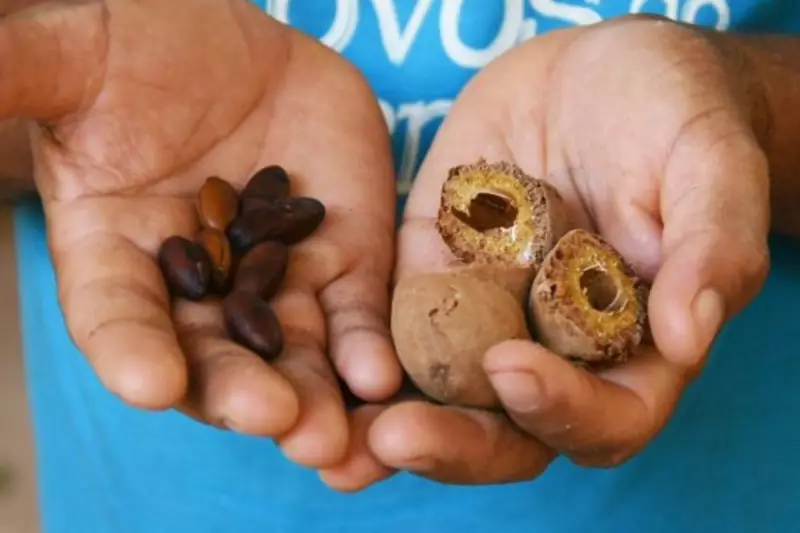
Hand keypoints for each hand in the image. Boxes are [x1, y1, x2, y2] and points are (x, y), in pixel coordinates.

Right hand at [4, 0, 400, 467]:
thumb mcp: (78, 60)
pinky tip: (380, 377)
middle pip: (212, 356)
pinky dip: (366, 349)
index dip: (130, 352)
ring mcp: (275, 282)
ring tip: (329, 436)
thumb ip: (21, 78)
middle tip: (270, 418)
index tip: (149, 383)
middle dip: (238, 391)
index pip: (116, 316)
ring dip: (312, 399)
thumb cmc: (143, 53)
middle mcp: (197, 289)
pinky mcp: (339, 265)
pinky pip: (355, 317)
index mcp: (118, 255)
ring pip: (291, 356)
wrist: (240, 55)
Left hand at [321, 15, 769, 487]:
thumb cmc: (674, 113)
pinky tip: (306, 368)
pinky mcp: (432, 277)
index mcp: (634, 350)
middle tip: (391, 438)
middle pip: (508, 429)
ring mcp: (487, 319)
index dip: (562, 407)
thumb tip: (691, 335)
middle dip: (452, 442)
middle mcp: (556, 352)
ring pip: (439, 396)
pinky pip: (392, 328)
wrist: (596, 73)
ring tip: (328, 441)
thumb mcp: (709, 163)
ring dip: (385, 425)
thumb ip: (712, 247)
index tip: (510, 366)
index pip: (607, 416)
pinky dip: (353, 358)